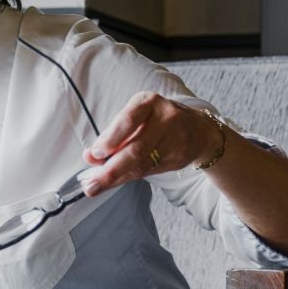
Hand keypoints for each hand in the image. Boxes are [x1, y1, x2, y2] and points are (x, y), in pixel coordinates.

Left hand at [80, 91, 219, 195]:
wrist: (198, 129)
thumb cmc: (156, 122)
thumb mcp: (136, 117)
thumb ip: (113, 136)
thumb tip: (89, 156)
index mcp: (148, 102)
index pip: (127, 121)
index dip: (110, 139)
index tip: (94, 154)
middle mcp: (165, 117)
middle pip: (135, 148)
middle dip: (111, 169)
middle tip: (91, 184)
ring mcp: (175, 138)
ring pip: (142, 163)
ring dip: (116, 177)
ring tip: (96, 186)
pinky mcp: (180, 156)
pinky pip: (150, 171)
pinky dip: (129, 177)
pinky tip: (114, 182)